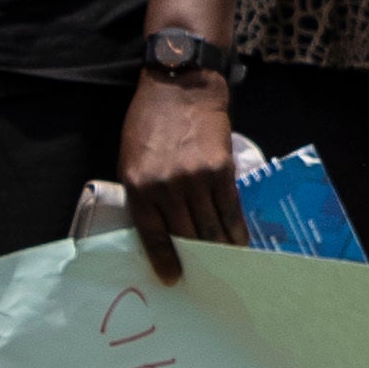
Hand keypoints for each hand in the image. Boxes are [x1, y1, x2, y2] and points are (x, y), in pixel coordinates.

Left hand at [116, 70, 241, 276]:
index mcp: (139, 186)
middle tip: (204, 278)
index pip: (153, 235)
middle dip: (196, 260)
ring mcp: (196, 180)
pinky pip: (230, 211)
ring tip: (225, 266)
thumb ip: (143, 194)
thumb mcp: (131, 159)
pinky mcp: (221, 172)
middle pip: (185, 236)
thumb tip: (161, 230)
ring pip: (210, 228)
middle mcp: (167, 187)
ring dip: (219, 251)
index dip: (165, 261)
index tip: (173, 279)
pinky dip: (235, 231)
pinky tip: (238, 245)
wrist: (180, 88)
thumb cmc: (149, 123)